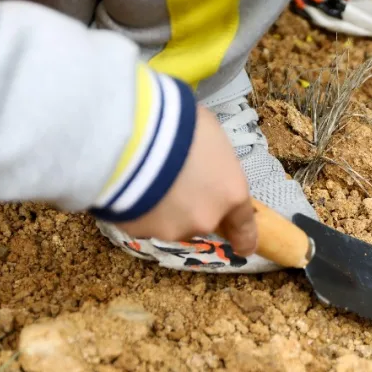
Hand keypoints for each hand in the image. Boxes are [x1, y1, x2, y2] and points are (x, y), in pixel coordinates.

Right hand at [115, 106, 257, 255]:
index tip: (245, 248)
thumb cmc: (177, 123)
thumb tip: (204, 161)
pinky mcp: (139, 231)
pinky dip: (135, 207)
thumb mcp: (209, 133)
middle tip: (173, 179)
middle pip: (202, 219)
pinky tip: (126, 184)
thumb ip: (213, 160)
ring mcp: (171, 228)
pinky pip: (140, 220)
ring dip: (162, 206)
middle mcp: (205, 218)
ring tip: (144, 177)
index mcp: (231, 193)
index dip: (244, 238)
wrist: (129, 135)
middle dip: (190, 205)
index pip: (244, 226)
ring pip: (170, 222)